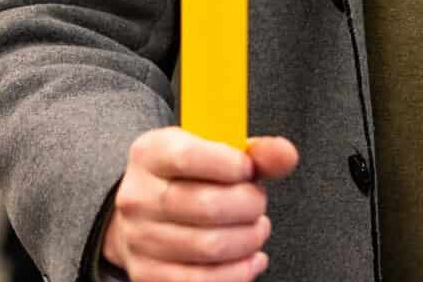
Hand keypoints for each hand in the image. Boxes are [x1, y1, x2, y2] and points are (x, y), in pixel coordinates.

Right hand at [100, 128, 298, 281]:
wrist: (146, 217)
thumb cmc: (187, 180)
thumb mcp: (213, 153)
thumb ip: (254, 152)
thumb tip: (284, 154)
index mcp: (151, 154)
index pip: (189, 157)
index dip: (231, 165)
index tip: (249, 169)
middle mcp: (138, 197)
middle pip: (207, 206)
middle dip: (249, 206)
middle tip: (256, 204)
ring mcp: (140, 239)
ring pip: (210, 247)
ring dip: (249, 240)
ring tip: (255, 229)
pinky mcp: (148, 274)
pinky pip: (203, 281)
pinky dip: (239, 272)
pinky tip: (249, 258)